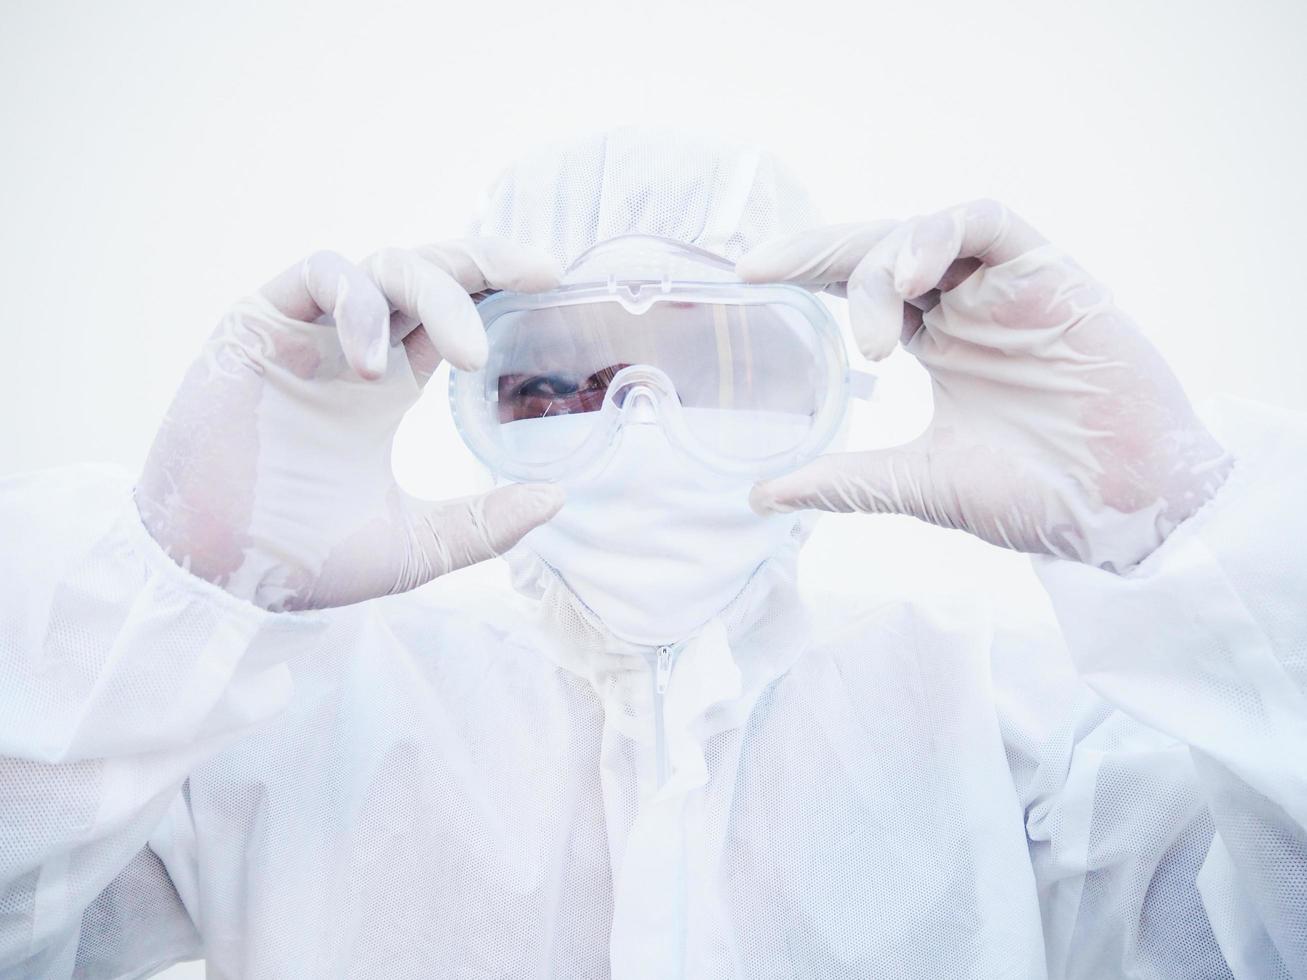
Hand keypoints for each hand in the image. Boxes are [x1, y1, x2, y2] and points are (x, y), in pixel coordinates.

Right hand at [137, 239, 564, 609]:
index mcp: (388, 385)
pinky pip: (318, 275)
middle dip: (485, 262)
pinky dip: (356, 302)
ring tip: (464, 355)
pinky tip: (372, 364)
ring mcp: (306, 334)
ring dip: (435, 289)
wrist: (212, 576)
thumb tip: (557, 499)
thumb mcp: (414, 545)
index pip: (451, 313)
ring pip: (382, 264)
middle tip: (538, 275)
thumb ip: (483, 524)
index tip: (551, 280)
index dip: (497, 287)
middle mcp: (351, 350)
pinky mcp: (257, 325)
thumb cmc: (298, 560)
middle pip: (427, 272)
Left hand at [738, 200, 1231, 570]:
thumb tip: (761, 495)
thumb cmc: (1036, 498)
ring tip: (872, 337)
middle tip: (763, 270)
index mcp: (936, 342)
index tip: (747, 281)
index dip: (805, 275)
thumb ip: (844, 479)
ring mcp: (1005, 286)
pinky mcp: (1049, 271)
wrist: (1125, 513)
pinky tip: (914, 278)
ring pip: (923, 232)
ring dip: (880, 268)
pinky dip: (939, 236)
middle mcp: (965, 306)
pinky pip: (985, 221)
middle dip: (817, 253)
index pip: (857, 289)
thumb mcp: (920, 483)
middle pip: (878, 250)